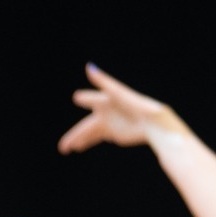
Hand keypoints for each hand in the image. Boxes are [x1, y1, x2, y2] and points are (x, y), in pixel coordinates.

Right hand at [58, 64, 179, 154]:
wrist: (152, 124)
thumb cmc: (135, 105)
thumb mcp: (117, 93)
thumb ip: (102, 81)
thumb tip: (89, 67)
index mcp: (105, 101)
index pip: (91, 100)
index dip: (85, 98)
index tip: (77, 97)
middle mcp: (106, 112)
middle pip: (85, 126)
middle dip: (74, 135)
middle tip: (62, 146)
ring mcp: (110, 124)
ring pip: (90, 134)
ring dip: (80, 140)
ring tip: (67, 149)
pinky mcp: (116, 134)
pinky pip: (98, 138)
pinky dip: (89, 142)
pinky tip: (81, 146)